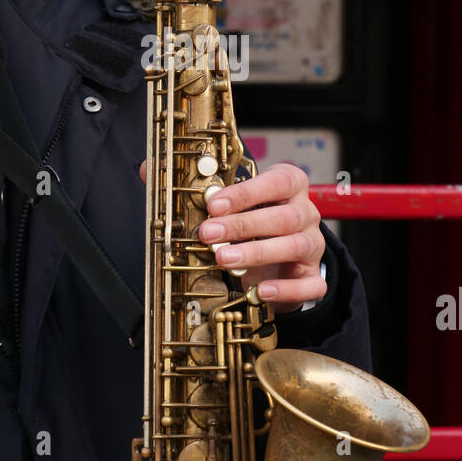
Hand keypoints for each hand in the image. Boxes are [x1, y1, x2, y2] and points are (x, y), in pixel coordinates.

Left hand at [138, 159, 325, 313]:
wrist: (281, 256)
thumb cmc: (253, 221)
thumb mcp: (229, 202)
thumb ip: (192, 185)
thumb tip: (148, 169)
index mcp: (288, 185)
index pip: (276, 181)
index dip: (246, 192)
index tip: (214, 205)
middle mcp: (304, 212)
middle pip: (283, 216)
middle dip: (243, 225)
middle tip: (208, 234)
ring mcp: (312, 245)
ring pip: (295, 246)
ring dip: (258, 253)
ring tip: (224, 259)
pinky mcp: (313, 276)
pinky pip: (310, 284)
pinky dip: (286, 289)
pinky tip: (259, 291)